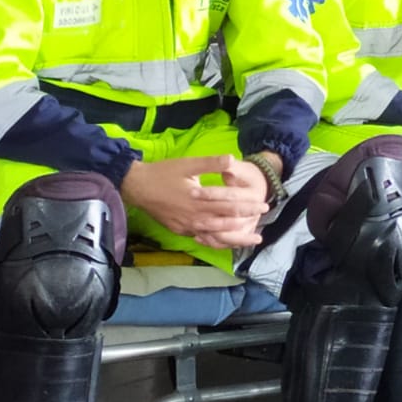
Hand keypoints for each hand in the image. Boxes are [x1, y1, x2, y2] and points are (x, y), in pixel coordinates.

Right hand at [119, 154, 267, 248]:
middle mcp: (195, 218)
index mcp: (199, 201)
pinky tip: (224, 242)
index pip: (230, 206)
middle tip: (262, 229)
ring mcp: (187, 227)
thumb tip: (231, 159)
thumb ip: (210, 163)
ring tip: (249, 241)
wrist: (137, 187)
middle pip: (226, 225)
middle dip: (245, 226)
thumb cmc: (163, 173)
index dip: (248, 207)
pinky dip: (215, 241)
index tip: (264, 206)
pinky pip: (202, 239)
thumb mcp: (187, 164)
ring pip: (215, 237)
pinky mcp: (180, 231)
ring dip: (234, 239)